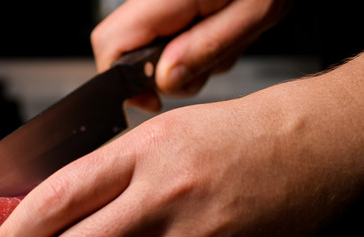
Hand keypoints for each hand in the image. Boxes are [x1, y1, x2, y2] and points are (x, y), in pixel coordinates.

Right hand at [91, 0, 293, 111]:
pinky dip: (194, 44)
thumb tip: (164, 80)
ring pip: (149, 47)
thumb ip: (206, 48)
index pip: (109, 46)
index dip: (123, 82)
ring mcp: (162, 1)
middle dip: (162, 75)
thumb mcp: (254, 11)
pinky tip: (221, 32)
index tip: (154, 100)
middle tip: (206, 67)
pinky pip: (169, 34)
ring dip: (184, 61)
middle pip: (125, 52)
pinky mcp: (176, 4)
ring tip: (223, 44)